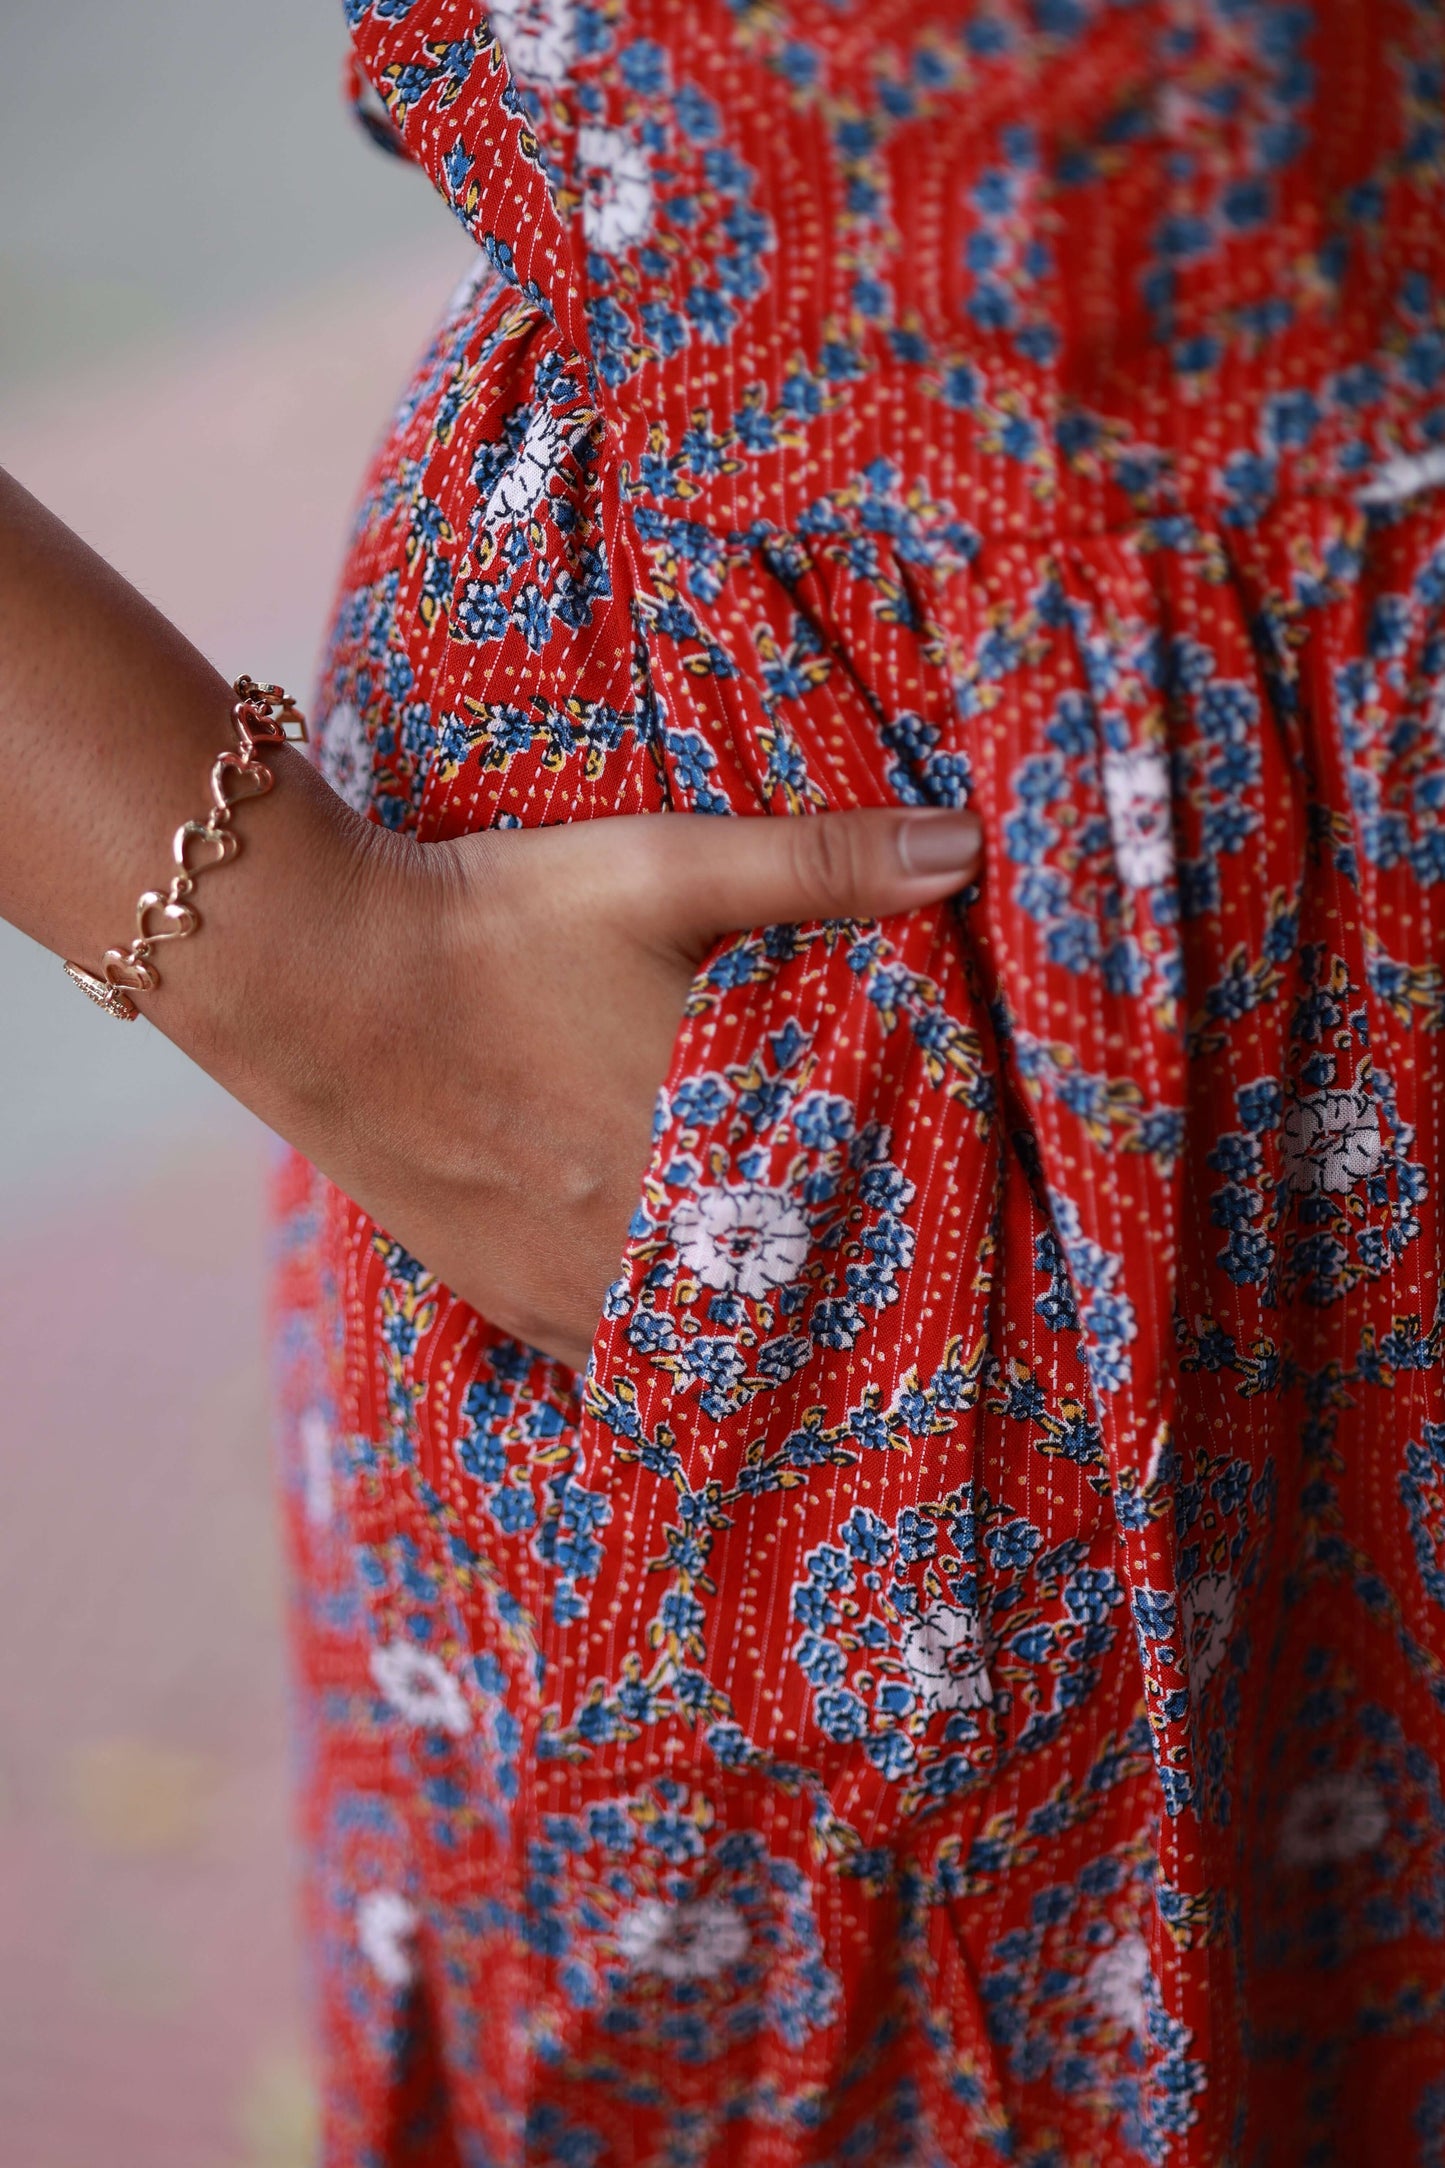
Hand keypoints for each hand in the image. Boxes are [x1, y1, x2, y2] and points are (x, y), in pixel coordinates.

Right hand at [302, 805, 983, 1369]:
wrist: (319, 976)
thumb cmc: (498, 918)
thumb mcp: (658, 867)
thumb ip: (818, 862)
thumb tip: (967, 841)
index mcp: (707, 1151)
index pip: (855, 1233)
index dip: (909, 1238)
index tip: (956, 1239)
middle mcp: (646, 1246)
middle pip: (781, 1307)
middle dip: (834, 1290)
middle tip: (890, 1286)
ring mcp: (572, 1289)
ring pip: (699, 1353)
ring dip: (746, 1330)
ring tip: (789, 1302)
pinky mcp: (509, 1301)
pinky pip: (612, 1365)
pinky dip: (659, 1351)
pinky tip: (680, 1315)